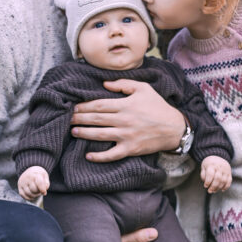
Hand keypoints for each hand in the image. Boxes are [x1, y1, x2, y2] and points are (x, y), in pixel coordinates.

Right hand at [17, 166, 49, 200]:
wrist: (30, 171)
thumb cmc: (39, 175)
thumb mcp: (44, 176)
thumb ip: (46, 184)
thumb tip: (44, 192)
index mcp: (35, 174)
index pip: (39, 183)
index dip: (42, 189)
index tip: (44, 193)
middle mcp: (27, 178)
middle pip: (34, 190)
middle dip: (38, 192)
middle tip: (40, 190)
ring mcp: (22, 182)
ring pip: (29, 194)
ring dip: (34, 196)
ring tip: (36, 192)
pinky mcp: (19, 187)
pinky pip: (24, 196)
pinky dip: (29, 198)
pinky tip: (32, 195)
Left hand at [70, 79, 185, 161]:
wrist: (174, 128)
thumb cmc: (157, 106)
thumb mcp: (143, 88)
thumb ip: (123, 84)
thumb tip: (104, 84)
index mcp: (125, 105)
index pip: (99, 105)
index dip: (84, 106)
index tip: (73, 106)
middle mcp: (124, 120)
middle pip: (96, 119)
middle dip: (80, 119)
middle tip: (68, 119)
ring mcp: (126, 136)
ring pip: (100, 135)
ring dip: (84, 134)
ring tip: (73, 132)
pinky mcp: (130, 149)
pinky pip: (112, 155)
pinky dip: (99, 157)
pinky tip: (88, 156)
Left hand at [200, 156, 231, 193]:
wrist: (218, 156)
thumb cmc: (209, 164)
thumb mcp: (203, 167)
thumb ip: (203, 175)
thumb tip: (206, 184)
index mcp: (212, 165)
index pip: (210, 174)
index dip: (208, 181)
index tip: (205, 186)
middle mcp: (220, 167)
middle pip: (218, 178)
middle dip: (213, 186)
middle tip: (209, 191)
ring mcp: (226, 170)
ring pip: (224, 181)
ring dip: (219, 188)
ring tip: (214, 191)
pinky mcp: (229, 173)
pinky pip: (229, 181)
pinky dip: (226, 187)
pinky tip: (222, 190)